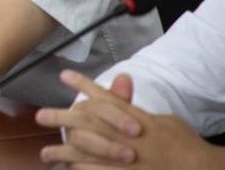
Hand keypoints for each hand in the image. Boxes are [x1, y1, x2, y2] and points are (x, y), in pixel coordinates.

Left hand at [37, 70, 221, 167]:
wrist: (196, 168)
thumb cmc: (183, 143)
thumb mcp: (162, 120)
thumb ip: (136, 108)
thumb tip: (122, 91)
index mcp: (134, 118)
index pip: (105, 98)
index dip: (84, 85)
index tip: (64, 75)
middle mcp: (123, 134)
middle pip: (86, 122)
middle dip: (61, 118)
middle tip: (40, 116)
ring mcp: (121, 156)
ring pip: (85, 150)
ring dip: (63, 151)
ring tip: (45, 154)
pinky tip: (67, 169)